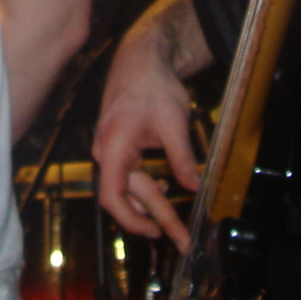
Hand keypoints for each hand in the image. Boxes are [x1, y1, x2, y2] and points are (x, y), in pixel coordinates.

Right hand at [91, 28, 198, 249]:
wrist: (141, 60)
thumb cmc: (152, 86)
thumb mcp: (173, 121)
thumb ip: (182, 157)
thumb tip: (194, 186)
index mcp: (113, 146)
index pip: (112, 195)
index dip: (131, 219)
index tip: (156, 231)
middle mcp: (106, 151)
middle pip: (127, 196)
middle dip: (156, 218)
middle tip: (182, 239)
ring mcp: (110, 150)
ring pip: (128, 188)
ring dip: (150, 206)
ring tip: (175, 224)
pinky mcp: (118, 147)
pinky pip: (128, 176)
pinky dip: (146, 189)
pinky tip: (162, 189)